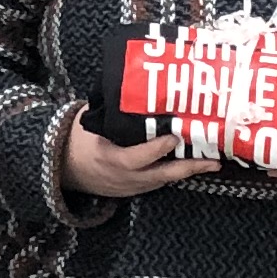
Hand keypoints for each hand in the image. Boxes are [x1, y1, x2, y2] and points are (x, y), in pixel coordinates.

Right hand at [62, 125, 219, 200]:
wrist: (63, 168)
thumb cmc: (77, 139)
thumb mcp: (89, 123)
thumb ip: (110, 111)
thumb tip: (134, 87)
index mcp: (110, 159)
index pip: (137, 158)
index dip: (157, 149)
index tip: (175, 136)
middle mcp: (124, 177)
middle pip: (161, 176)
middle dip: (189, 168)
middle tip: (213, 160)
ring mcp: (131, 187)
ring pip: (164, 180)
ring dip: (188, 171)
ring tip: (212, 161)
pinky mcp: (135, 190)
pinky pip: (158, 182)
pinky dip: (175, 173)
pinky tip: (193, 163)